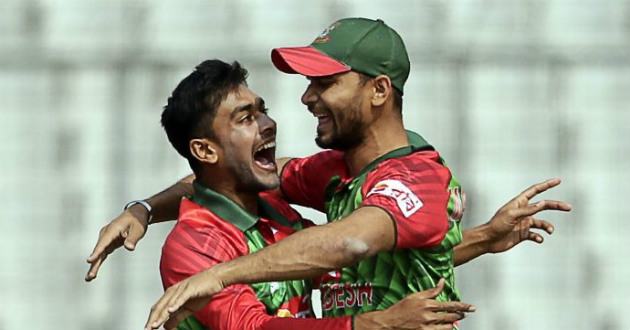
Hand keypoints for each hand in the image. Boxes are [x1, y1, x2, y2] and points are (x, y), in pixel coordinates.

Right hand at [85, 204, 149, 280]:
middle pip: (99, 249)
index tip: (89, 261)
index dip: (97, 252)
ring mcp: (106, 238)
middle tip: (90, 276)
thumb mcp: (138, 229)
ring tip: (89, 278)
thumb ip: (132, 238)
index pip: (104, 242)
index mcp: (113, 229)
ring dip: (94, 265)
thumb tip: (129, 248)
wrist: (136, 214)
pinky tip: (93, 272)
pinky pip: (102, 254)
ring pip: (99, 253)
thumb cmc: (137, 221)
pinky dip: (98, 261)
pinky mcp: (108, 243)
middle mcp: (106, 234)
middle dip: (94, 263)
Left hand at [145, 269, 223, 329]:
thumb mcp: (188, 308)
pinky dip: (175, 304)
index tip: (148, 328)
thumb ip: (177, 317)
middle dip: (153, 319)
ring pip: (168, 304)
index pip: (158, 308)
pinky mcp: (190, 289)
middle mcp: (174, 291)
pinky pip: (181, 298)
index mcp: (172, 294)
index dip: (152, 319)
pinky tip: (170, 311)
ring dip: (161, 315)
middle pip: (160, 307)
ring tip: (154, 325)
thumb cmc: (203, 290)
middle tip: (147, 329)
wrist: (215, 278)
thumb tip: (166, 326)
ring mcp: (181, 289)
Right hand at [355, 279, 474, 329]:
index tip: (470, 307)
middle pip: (451, 316)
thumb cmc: (401, 309)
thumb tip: (442, 282)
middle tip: (465, 314)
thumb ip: (431, 290)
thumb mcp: (415, 296)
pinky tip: (446, 328)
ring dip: (453, 323)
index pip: (450, 305)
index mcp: (428, 304)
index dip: (462, 306)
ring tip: (454, 321)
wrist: (390, 322)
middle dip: (460, 315)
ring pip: (448, 326)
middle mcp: (430, 316)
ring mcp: (428, 326)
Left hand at [484, 178, 571, 253]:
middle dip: (556, 206)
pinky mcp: (523, 234)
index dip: (546, 185)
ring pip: (542, 223)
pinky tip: (538, 239)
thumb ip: (528, 210)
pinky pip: (536, 235)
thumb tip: (542, 203)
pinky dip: (539, 237)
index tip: (558, 181)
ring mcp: (524, 223)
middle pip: (543, 206)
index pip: (535, 191)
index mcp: (519, 203)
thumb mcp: (512, 215)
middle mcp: (523, 212)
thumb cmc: (497, 225)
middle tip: (569, 207)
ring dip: (548, 226)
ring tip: (550, 230)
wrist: (488, 240)